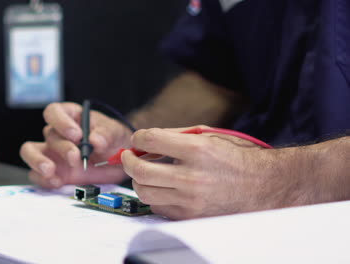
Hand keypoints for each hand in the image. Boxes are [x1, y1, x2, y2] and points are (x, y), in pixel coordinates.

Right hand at [20, 102, 132, 188]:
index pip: (54, 111)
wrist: (117, 161)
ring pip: (30, 152)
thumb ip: (106, 134)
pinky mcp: (52, 172)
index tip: (76, 134)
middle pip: (49, 135)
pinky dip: (44, 180)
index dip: (61, 121)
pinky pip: (37, 175)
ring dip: (37, 160)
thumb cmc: (113, 140)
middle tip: (76, 157)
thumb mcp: (115, 133)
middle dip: (62, 147)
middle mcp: (57, 133)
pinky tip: (57, 183)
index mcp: (70, 117)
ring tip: (50, 171)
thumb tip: (95, 140)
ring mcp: (52, 153)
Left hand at [121, 126, 307, 219]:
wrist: (262, 185)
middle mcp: (191, 176)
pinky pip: (158, 207)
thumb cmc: (235, 157)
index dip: (138, 138)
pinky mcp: (190, 216)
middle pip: (139, 170)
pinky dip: (155, 196)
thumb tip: (145, 140)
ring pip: (144, 192)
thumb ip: (175, 136)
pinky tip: (163, 187)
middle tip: (129, 156)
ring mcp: (190, 200)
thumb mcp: (209, 136)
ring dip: (138, 180)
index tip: (137, 140)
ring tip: (145, 172)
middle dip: (128, 160)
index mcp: (197, 150)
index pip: (150, 140)